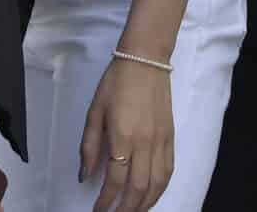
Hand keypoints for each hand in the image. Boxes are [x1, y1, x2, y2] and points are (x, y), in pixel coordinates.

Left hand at [78, 57, 173, 211]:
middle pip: (138, 189)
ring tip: (133, 211)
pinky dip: (160, 189)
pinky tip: (152, 195)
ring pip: (157, 185)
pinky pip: (169, 172)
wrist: (146, 60)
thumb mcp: (94, 112)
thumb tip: (85, 175)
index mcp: (122, 137)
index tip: (98, 211)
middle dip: (126, 209)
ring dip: (145, 204)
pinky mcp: (171, 138)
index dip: (106, 201)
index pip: (115, 181)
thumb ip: (89, 147)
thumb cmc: (116, 83)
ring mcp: (161, 142)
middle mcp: (145, 144)